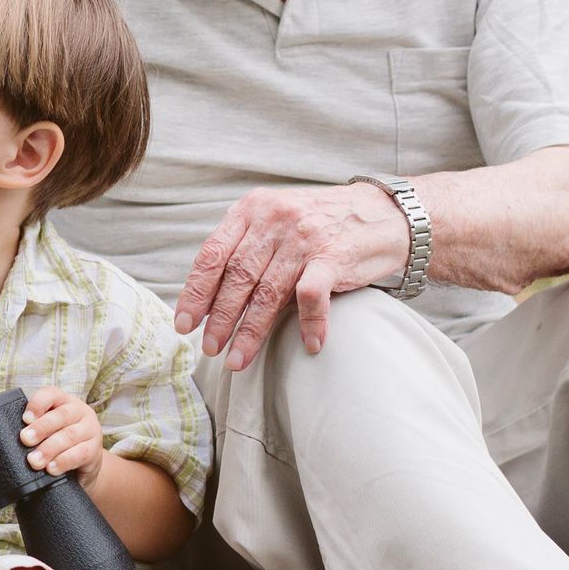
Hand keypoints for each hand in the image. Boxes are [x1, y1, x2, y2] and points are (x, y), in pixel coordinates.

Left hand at [20, 386, 106, 483]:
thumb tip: (6, 434)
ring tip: (34, 461)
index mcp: (64, 401)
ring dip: (49, 449)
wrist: (86, 464)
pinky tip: (52, 468)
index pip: (50, 394)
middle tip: (25, 440)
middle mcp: (80, 411)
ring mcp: (90, 429)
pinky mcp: (95, 449)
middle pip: (60, 416)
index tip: (25, 419)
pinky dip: (63, 461)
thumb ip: (33, 428)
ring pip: (69, 436)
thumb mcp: (49, 430)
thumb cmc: (60, 442)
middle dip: (40, 428)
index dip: (37, 404)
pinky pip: (80, 454)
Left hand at [174, 182, 411, 370]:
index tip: (185, 323)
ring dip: (251, 331)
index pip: (212, 254)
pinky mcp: (333, 256)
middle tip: (209, 347)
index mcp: (252, 210)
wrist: (383, 214)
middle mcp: (274, 220)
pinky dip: (308, 323)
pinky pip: (312, 296)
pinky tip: (309, 345)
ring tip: (237, 359)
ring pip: (267, 292)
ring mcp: (304, 238)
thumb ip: (246, 245)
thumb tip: (211, 296)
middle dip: (219, 317)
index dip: (195, 292)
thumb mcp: (276, 219)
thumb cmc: (322, 223)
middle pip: (237, 277)